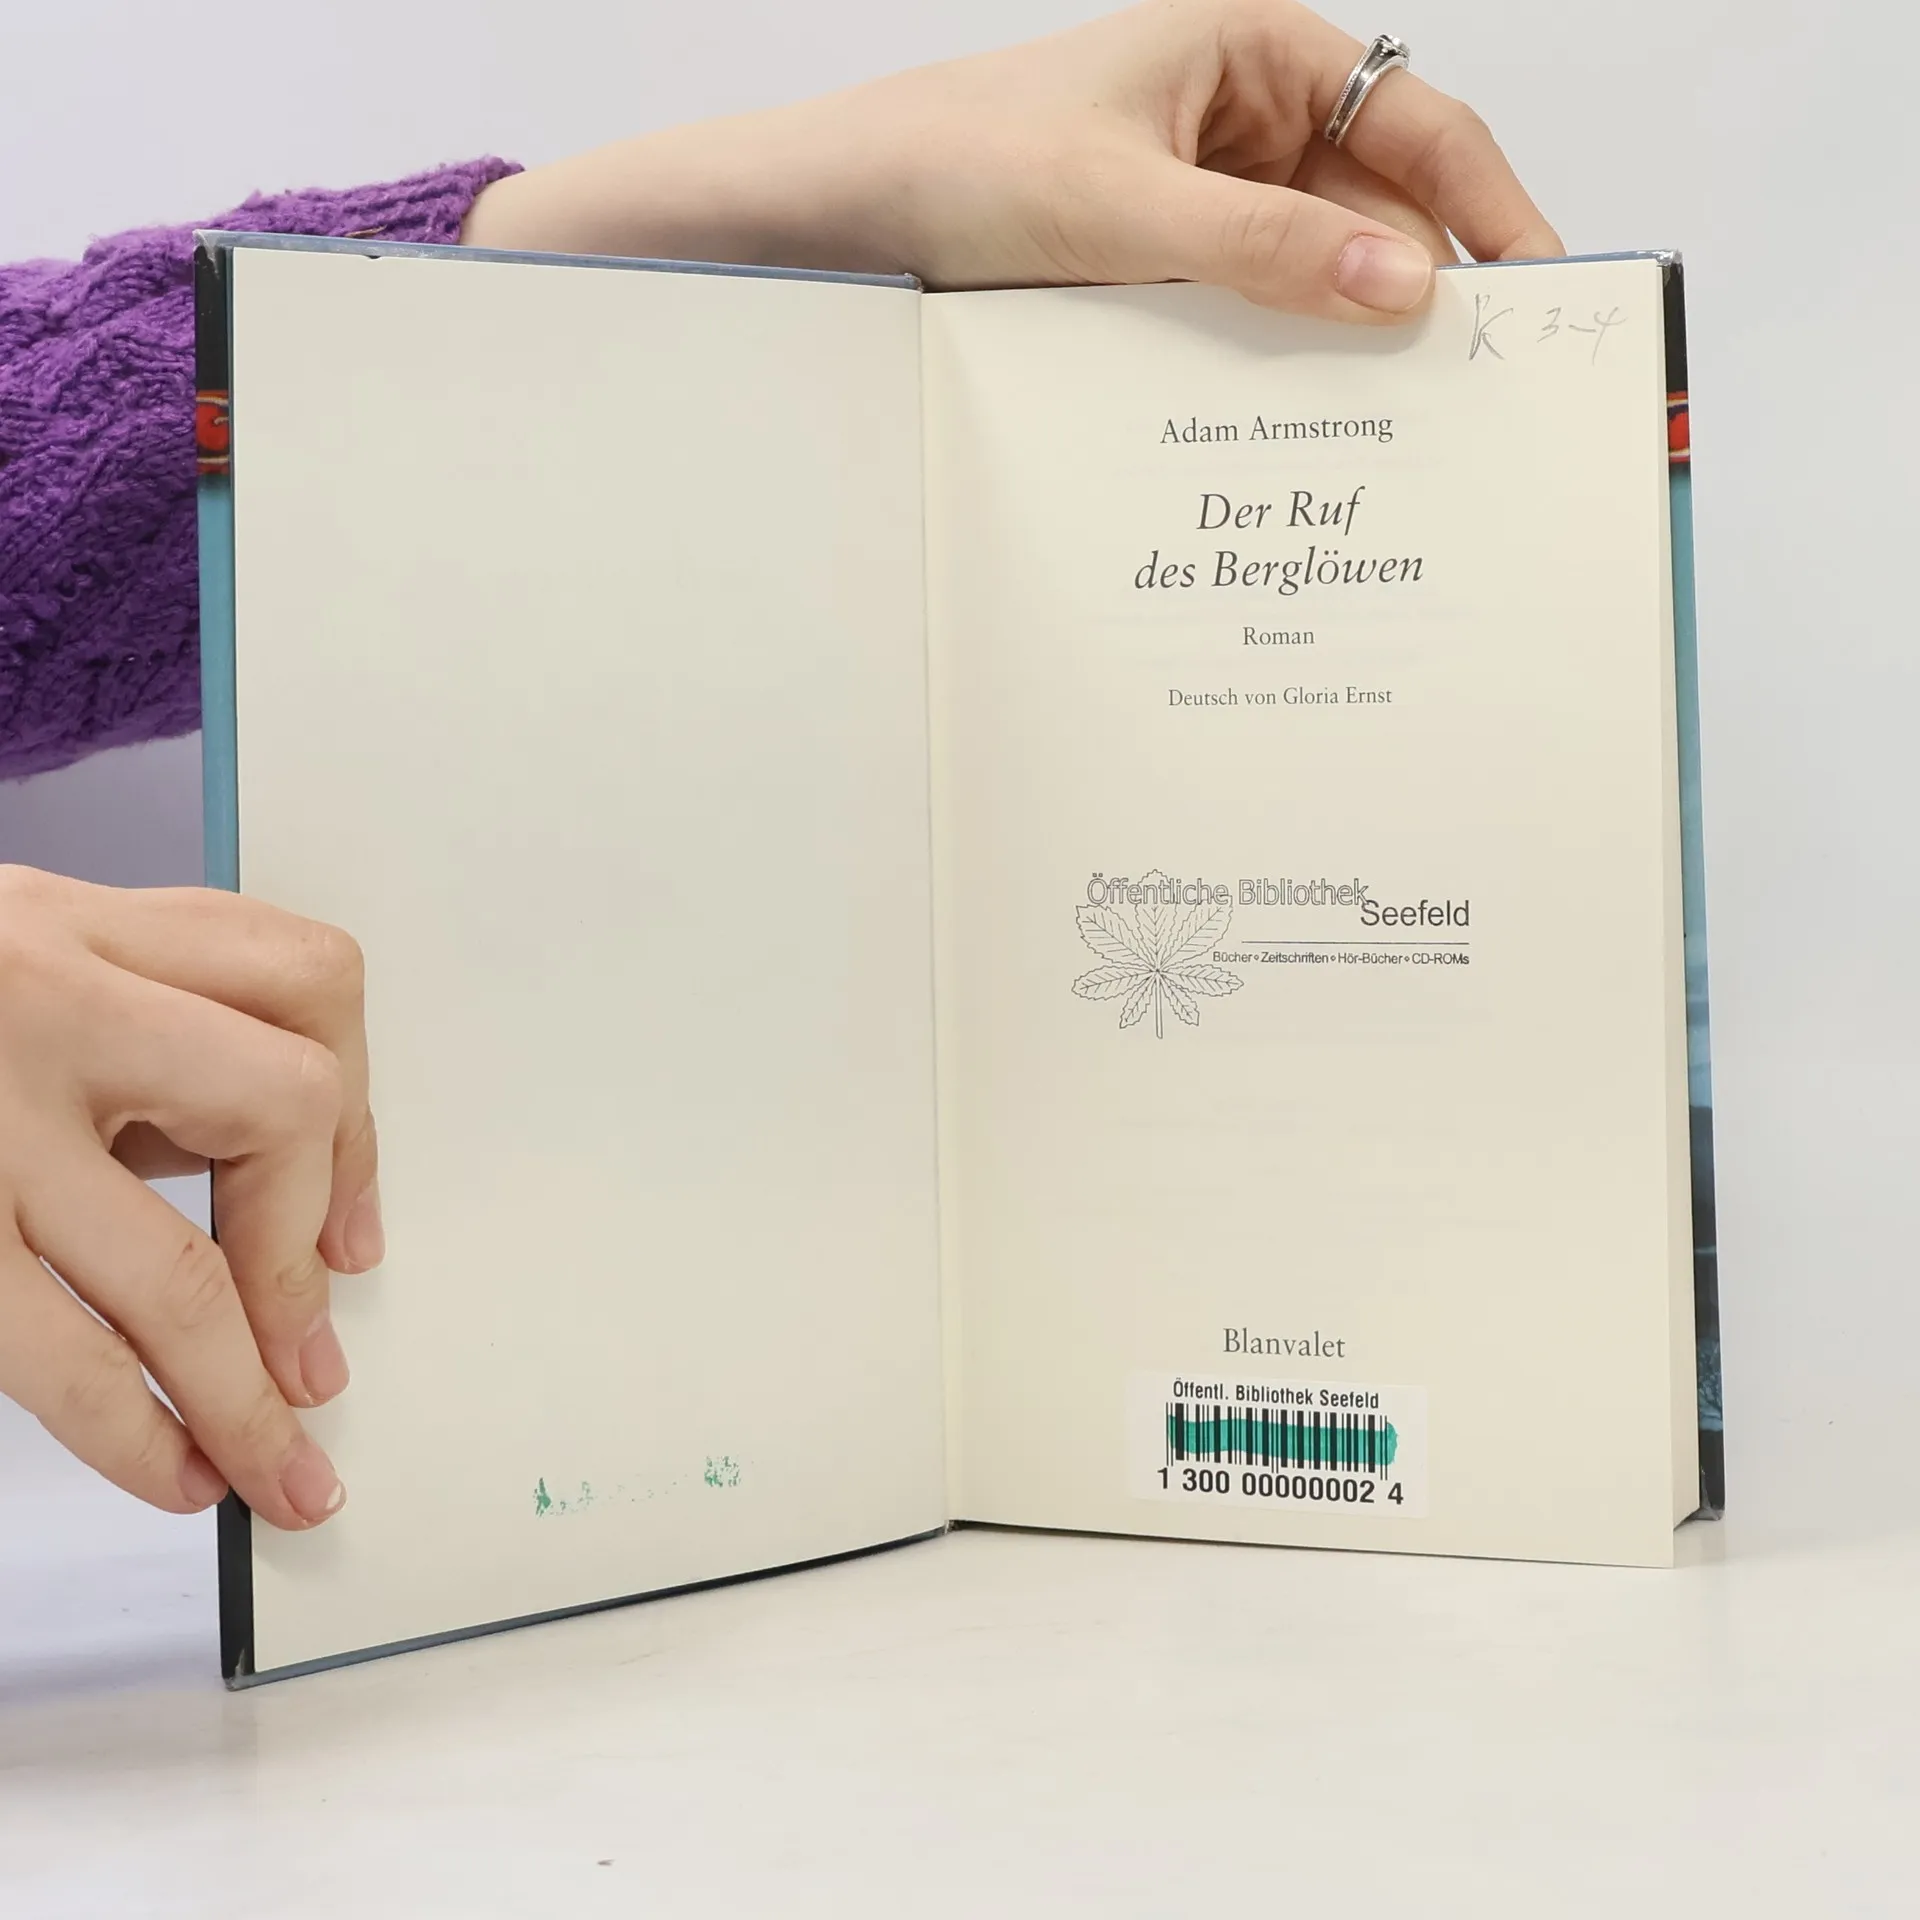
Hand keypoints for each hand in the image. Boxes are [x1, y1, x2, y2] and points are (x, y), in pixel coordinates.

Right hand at [0, 867, 379, 1526]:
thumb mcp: (5, 952)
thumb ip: (133, 1024)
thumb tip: (276, 1193)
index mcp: (73, 922)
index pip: (304, 979)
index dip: (354, 1111)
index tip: (351, 1229)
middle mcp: (36, 999)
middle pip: (277, 1104)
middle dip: (306, 1252)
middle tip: (316, 1367)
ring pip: (169, 1270)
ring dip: (242, 1397)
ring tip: (278, 1475)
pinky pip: (47, 1352)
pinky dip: (125, 1431)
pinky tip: (166, 1470)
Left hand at [463, 0, 1560, 322]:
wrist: (833, 212)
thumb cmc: (957, 163)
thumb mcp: (1119, 209)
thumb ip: (1263, 252)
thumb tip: (1406, 292)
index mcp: (1254, 54)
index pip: (1419, 128)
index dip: (1494, 211)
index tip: (1542, 299)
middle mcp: (1242, 119)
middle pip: (1377, 208)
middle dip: (1423, 293)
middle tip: (1475, 397)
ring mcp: (1202, 195)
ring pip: (1314, 270)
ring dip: (1346, 338)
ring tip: (1398, 427)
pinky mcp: (1160, 263)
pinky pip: (1248, 308)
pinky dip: (1276, 357)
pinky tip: (1296, 417)